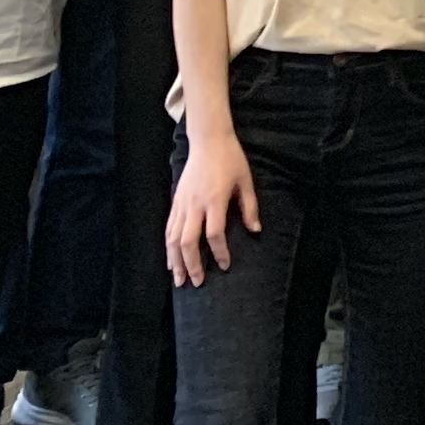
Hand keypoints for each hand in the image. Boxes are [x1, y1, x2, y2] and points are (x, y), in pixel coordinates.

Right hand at [167, 132, 258, 288]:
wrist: (209, 141)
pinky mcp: (175, 202)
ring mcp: (182, 204)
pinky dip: (168, 247)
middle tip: (197, 282)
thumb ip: (249, 207)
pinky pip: (169, 229)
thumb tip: (255, 230)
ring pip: (173, 238)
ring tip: (179, 280)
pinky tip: (171, 260)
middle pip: (188, 241)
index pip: (214, 233)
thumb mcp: (245, 181)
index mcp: (214, 200)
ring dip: (175, 261)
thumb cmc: (231, 160)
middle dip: (192, 264)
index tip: (225, 265)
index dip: (219, 251)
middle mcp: (195, 205)